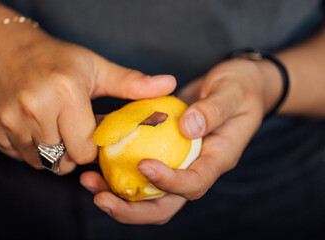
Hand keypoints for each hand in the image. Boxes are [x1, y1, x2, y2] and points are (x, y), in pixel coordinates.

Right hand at [0, 24, 175, 173]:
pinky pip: (19, 156)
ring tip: (53, 127)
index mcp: (66, 92)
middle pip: (64, 160)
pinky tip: (31, 126)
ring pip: (42, 162)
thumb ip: (131, 82)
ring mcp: (9, 120)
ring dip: (52, 152)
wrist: (0, 46)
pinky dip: (29, 149)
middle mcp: (35, 108)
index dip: (92, 145)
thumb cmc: (54, 58)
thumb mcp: (94, 67)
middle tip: (72, 130)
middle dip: (73, 151)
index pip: (87, 147)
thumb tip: (169, 84)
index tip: (90, 132)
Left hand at [80, 58, 280, 223]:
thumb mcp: (232, 92)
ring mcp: (180, 162)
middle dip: (133, 209)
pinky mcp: (166, 152)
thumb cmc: (240, 87)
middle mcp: (197, 168)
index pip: (194, 183)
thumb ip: (213, 110)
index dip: (169, 181)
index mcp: (218, 159)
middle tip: (101, 198)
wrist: (237, 86)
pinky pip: (142, 170)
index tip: (143, 165)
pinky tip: (97, 162)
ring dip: (119, 195)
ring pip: (149, 193)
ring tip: (89, 183)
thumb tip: (187, 128)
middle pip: (166, 204)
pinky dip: (119, 172)